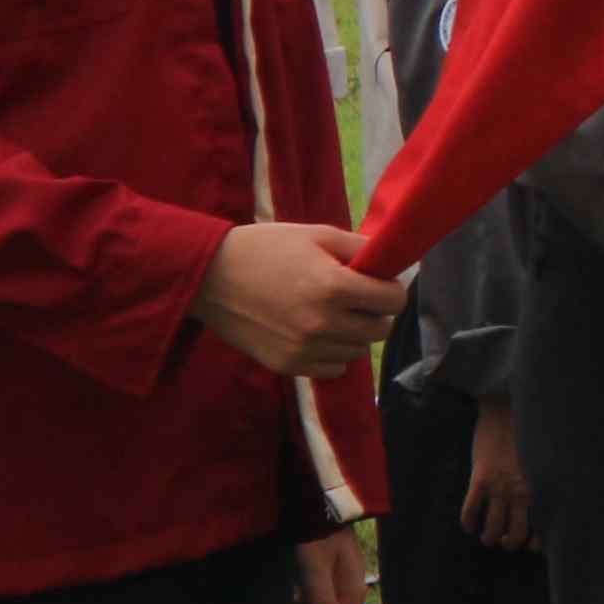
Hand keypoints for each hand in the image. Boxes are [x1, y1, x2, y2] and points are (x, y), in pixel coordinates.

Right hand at [191, 223, 403, 379]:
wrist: (209, 277)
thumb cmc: (266, 249)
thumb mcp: (318, 235)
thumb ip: (362, 249)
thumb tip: (394, 262)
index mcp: (334, 287)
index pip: (394, 301)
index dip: (390, 289)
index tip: (377, 283)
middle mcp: (323, 323)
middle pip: (380, 329)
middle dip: (375, 312)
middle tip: (356, 297)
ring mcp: (304, 349)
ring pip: (358, 350)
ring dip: (354, 333)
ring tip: (332, 313)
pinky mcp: (287, 365)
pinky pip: (333, 368)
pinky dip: (333, 353)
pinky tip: (317, 333)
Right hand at [460, 392, 534, 550]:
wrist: (506, 409)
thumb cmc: (529, 433)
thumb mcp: (544, 460)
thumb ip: (545, 481)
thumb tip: (549, 502)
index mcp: (541, 487)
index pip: (542, 526)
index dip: (536, 543)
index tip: (531, 544)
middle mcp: (521, 492)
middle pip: (515, 535)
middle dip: (509, 543)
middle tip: (504, 539)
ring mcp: (499, 487)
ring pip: (491, 529)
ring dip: (488, 537)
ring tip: (487, 536)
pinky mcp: (479, 479)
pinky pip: (470, 510)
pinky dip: (468, 522)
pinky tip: (469, 524)